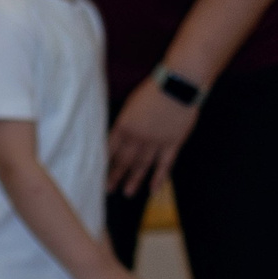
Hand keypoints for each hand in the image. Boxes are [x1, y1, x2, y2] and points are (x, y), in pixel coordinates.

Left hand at [107, 78, 198, 196]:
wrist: (179, 86)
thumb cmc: (154, 89)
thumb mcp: (132, 103)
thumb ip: (126, 122)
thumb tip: (120, 136)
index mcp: (124, 125)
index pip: (110, 148)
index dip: (104, 161)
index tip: (98, 173)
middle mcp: (138, 137)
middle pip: (124, 159)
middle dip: (115, 175)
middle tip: (108, 189)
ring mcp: (156, 142)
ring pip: (142, 165)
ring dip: (134, 179)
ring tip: (127, 193)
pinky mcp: (173, 144)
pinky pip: (165, 164)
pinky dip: (159, 178)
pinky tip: (153, 189)